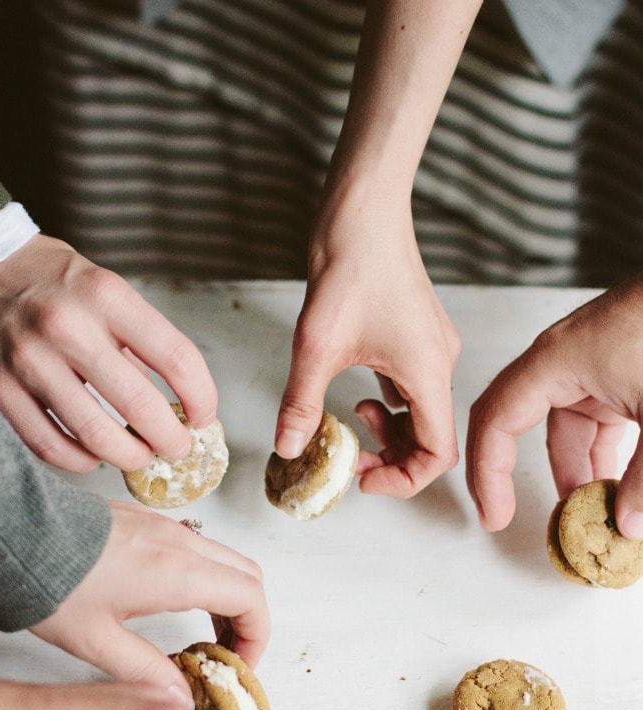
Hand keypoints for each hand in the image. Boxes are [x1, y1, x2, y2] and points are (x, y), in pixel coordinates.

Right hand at [0, 234, 216, 471]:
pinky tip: (95, 456)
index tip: (204, 416)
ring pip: (95, 436)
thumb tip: (180, 409)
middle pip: (138, 405)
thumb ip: (142, 347)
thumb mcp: (109, 294)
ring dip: (129, 457)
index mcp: (106, 296)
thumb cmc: (60, 286)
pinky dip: (82, 461)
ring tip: (140, 456)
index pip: (176, 358)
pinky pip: (50, 445)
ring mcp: (29, 359)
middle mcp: (67, 326)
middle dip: (170, 440)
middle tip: (177, 448)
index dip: (201, 397)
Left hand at [31, 500, 269, 690]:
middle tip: (229, 653)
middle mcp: (181, 544)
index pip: (250, 599)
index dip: (257, 636)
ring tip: (207, 634)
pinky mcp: (149, 521)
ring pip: (226, 558)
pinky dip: (209, 577)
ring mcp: (167, 527)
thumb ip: (147, 671)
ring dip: (230, 596)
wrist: (19, 532)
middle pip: (249, 575)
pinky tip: (180, 602)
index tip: (240, 664)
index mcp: (178, 573)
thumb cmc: (52, 583)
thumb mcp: (96, 642)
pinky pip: (200, 546)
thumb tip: (181, 696)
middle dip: (250, 618)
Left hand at [275, 197, 459, 497]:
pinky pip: (414, 388)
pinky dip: (390, 406)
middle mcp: (441, 363)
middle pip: (432, 437)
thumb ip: (301, 404)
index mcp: (429, 372)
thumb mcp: (316, 346)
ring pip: (422, 414)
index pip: (439, 454)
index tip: (363, 476)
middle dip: (392, 458)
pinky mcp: (419, 336)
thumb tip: (289, 449)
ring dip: (390, 431)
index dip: (405, 479)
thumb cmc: (350, 265)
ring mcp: (433, 349)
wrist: (363, 210)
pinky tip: (358, 397)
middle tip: (351, 458)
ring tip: (350, 422)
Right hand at [466, 276, 642, 534]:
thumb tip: (631, 525)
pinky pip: (598, 423)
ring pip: (569, 432)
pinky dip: (605, 456)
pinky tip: (621, 485)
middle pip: (527, 429)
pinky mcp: (619, 373)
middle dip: (534, 479)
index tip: (495, 514)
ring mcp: (592, 367)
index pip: (495, 422)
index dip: (488, 474)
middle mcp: (563, 363)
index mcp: (553, 362)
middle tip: (538, 522)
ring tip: (594, 514)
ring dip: (581, 473)